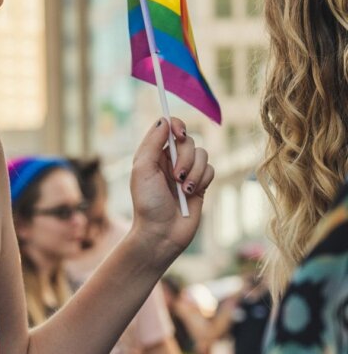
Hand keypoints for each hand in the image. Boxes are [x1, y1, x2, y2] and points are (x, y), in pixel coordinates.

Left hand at [130, 118, 213, 261]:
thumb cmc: (147, 203)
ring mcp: (186, 171)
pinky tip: (191, 194)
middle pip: (188, 141)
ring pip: (202, 154)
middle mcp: (170, 160)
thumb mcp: (142, 170)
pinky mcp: (200, 184)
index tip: (179, 134)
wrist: (162, 233)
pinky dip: (202, 180)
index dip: (177, 126)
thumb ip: (152, 143)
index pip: (169, 127)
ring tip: (183, 189)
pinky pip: (211, 170)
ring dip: (194, 171)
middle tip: (176, 176)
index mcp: (153, 154)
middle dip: (185, 157)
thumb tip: (164, 119)